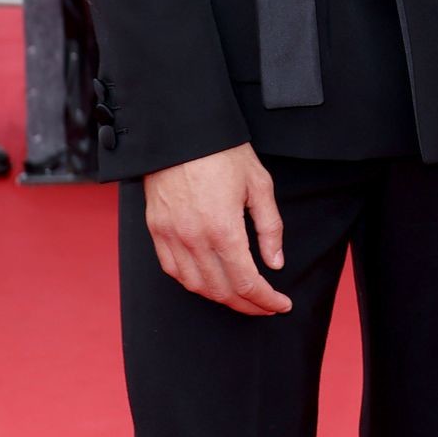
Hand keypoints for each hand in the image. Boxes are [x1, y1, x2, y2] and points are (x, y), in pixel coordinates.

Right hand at [144, 142, 291, 316]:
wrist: (182, 131)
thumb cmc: (224, 153)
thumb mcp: (259, 184)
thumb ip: (270, 227)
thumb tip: (275, 263)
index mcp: (224, 229)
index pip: (247, 282)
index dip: (267, 300)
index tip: (281, 305)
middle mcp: (194, 239)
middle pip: (222, 290)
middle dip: (249, 304)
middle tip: (266, 305)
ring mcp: (171, 236)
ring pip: (196, 286)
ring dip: (221, 297)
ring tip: (241, 296)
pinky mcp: (156, 230)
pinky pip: (172, 270)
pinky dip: (192, 283)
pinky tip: (208, 281)